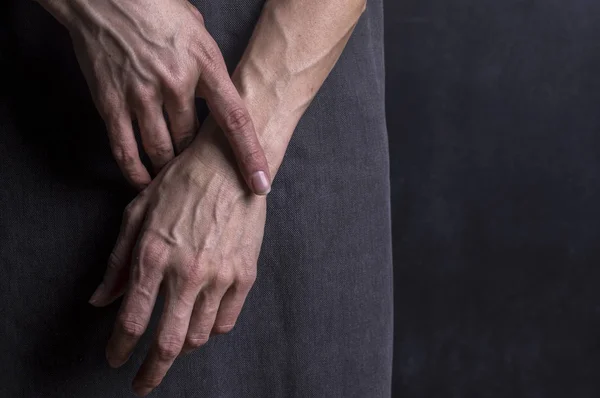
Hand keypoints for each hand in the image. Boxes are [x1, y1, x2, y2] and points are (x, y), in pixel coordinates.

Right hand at [38, 0, 270, 193]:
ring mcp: (140, 94)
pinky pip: (125, 149)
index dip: (250, 154)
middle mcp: (175, 82)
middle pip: (192, 140)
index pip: (235, 119)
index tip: (261, 182)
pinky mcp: (110, 102)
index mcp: (205, 64)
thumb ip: (209, 68)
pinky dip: (135, 172)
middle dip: (196, 159)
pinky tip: (144, 182)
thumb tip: (216, 97)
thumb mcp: (197, 32)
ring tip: (173, 179)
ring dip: (168, 168)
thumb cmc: (155, 7)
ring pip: (161, 150)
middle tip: (201, 172)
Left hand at [87, 116, 265, 394]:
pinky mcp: (244, 274)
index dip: (119, 349)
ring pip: (199, 336)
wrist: (231, 164)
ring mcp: (220, 276)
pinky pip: (227, 320)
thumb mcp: (138, 214)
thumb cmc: (181, 183)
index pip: (132, 321)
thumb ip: (118, 262)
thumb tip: (101, 300)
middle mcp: (187, 273)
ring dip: (181, 347)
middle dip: (151, 372)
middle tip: (143, 384)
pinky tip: (202, 321)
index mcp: (154, 257)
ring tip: (173, 343)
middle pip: (167, 344)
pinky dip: (211, 329)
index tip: (115, 360)